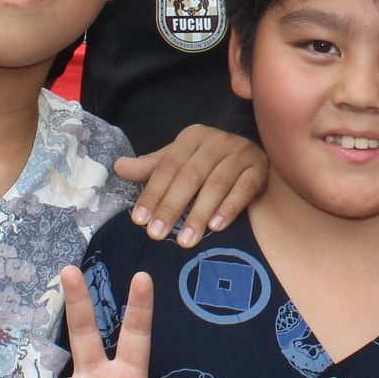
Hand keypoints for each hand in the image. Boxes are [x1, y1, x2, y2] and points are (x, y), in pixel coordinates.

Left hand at [113, 126, 267, 246]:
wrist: (255, 160)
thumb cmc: (210, 165)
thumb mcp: (180, 162)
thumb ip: (151, 168)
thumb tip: (118, 167)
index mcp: (193, 136)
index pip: (168, 166)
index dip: (152, 193)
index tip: (139, 221)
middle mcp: (218, 140)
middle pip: (190, 176)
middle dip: (172, 207)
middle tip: (157, 235)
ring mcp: (242, 152)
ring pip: (216, 184)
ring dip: (199, 214)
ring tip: (185, 240)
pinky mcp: (260, 168)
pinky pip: (244, 189)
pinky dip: (229, 208)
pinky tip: (216, 227)